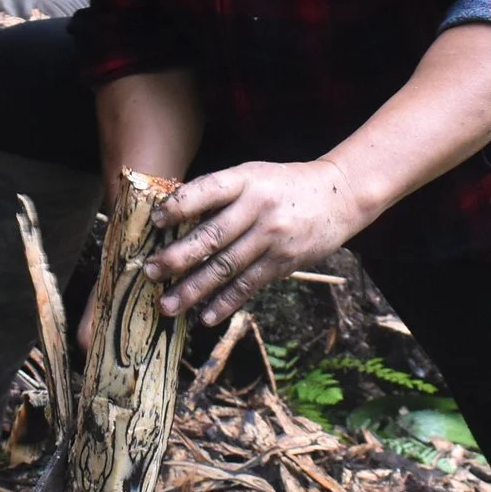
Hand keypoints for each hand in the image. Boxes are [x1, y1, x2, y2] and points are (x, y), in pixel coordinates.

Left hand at [141, 160, 372, 326]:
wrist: (341, 195)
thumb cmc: (285, 184)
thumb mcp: (254, 174)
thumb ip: (220, 192)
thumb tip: (172, 215)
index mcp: (246, 179)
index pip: (208, 191)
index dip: (180, 206)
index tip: (156, 220)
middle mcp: (258, 208)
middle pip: (212, 236)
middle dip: (177, 257)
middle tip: (150, 272)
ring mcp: (272, 237)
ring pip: (226, 267)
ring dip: (194, 289)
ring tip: (168, 304)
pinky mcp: (284, 262)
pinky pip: (249, 285)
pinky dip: (226, 302)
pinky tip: (205, 316)